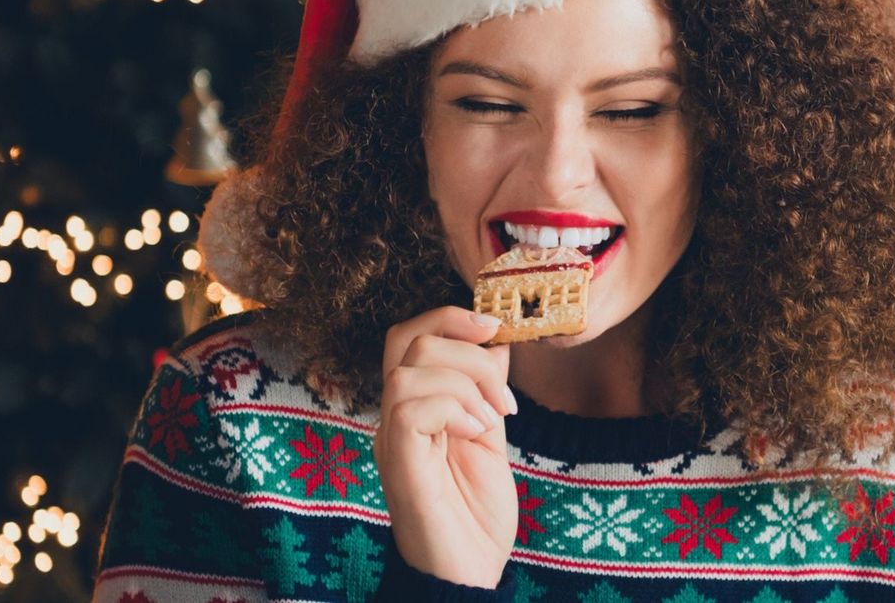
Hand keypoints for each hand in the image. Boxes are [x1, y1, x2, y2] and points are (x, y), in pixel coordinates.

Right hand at [374, 306, 518, 588]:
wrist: (468, 577)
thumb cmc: (475, 517)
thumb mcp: (490, 441)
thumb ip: (486, 393)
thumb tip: (495, 342)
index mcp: (413, 409)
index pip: (409, 337)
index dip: (448, 318)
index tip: (494, 327)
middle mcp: (394, 419)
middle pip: (408, 340)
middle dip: (467, 351)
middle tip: (503, 397)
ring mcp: (392, 440)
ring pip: (408, 370)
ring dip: (464, 384)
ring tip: (491, 422)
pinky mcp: (399, 464)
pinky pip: (409, 408)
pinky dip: (452, 408)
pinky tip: (474, 434)